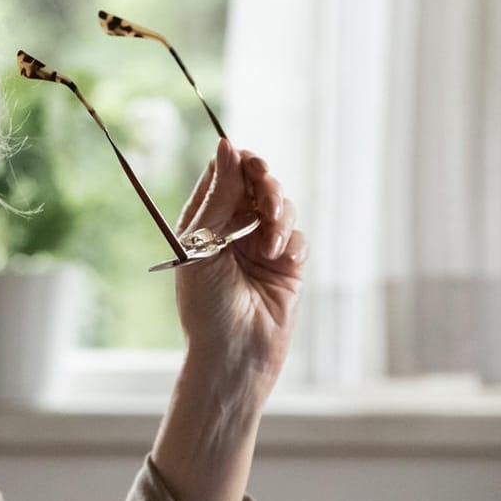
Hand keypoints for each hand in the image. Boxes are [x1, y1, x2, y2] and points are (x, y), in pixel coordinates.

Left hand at [172, 138, 306, 403]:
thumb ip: (219, 196)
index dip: (238, 162)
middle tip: (265, 195)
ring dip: (278, 216)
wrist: (234, 355)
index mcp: (203, 221)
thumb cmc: (206, 306)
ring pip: (282, 205)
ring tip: (269, 246)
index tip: (248, 163)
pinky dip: (293, 241)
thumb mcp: (202, 246)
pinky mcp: (288, 265)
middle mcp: (232, 229)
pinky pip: (298, 235)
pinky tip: (282, 260)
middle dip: (265, 183)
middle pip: (257, 181)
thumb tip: (227, 144)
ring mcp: (262, 246)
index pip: (224, 173)